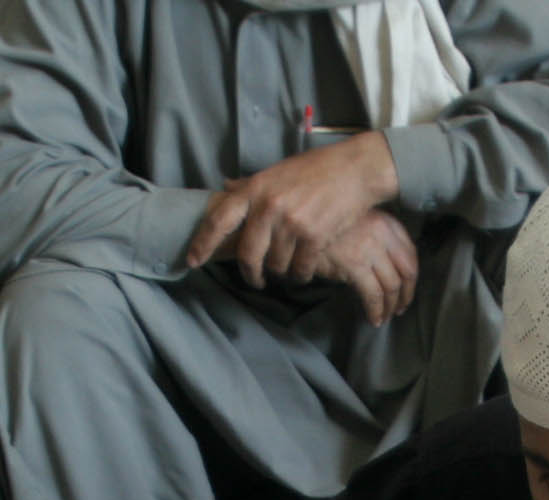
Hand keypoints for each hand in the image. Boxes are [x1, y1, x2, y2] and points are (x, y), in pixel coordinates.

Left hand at [184, 132, 401, 289]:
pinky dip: (301, 274)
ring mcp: (292, 223)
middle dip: (251, 273)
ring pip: (276, 265)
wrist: (355, 170)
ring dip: (282, 271)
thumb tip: (225, 189)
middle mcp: (269, 206)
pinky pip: (299, 269)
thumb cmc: (316, 169)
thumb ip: (251, 186)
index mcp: (256, 188)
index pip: (220, 219)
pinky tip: (305, 267)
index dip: (203, 242)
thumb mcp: (277, 172)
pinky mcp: (314, 237)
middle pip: (248, 254)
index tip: (192, 260)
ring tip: (290, 263)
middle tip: (256, 279)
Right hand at [312, 210, 420, 325]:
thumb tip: (385, 269)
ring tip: (385, 316)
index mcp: (386, 223)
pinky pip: (373, 295)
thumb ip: (376, 240)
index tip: (407, 289)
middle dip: (406, 295)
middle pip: (407, 271)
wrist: (300, 224)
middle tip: (400, 308)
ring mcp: (369, 248)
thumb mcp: (358, 224)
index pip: (411, 254)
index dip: (411, 277)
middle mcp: (383, 234)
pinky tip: (374, 319)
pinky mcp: (354, 264)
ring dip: (391, 306)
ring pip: (392, 286)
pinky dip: (376, 311)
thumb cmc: (326, 227)